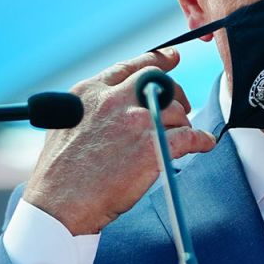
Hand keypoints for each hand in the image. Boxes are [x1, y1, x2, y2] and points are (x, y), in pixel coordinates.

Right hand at [22, 48, 215, 234]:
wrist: (58, 204)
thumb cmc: (58, 175)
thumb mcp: (63, 126)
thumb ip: (90, 109)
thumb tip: (109, 108)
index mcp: (89, 92)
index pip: (130, 67)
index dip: (157, 60)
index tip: (171, 58)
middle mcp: (113, 100)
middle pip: (159, 82)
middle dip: (175, 92)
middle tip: (183, 105)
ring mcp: (134, 122)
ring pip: (175, 111)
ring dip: (184, 123)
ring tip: (182, 137)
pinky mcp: (151, 147)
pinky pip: (190, 136)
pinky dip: (202, 139)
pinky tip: (205, 143)